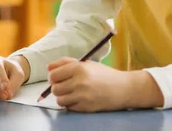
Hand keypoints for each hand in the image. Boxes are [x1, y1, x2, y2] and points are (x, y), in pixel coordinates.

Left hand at [48, 58, 163, 111]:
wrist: (123, 88)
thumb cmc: (103, 74)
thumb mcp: (86, 63)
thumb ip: (66, 63)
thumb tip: (48, 68)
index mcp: (78, 68)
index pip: (53, 75)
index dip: (53, 77)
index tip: (58, 77)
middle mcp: (79, 82)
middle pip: (55, 88)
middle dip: (57, 87)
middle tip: (66, 85)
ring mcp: (82, 96)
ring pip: (59, 99)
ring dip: (63, 97)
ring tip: (72, 93)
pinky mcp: (86, 107)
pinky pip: (69, 107)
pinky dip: (71, 104)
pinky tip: (80, 98)